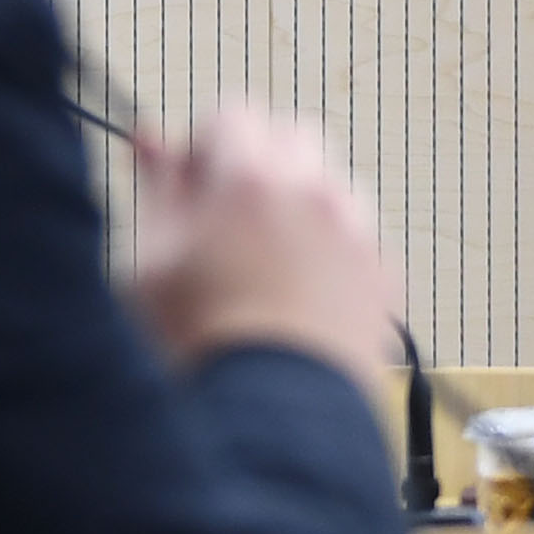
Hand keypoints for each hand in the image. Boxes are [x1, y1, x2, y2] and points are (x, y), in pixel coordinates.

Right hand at [121, 99, 396, 385]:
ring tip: (263, 264)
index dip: (203, 149)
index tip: (190, 189)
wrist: (274, 419)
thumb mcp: (150, 263)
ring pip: (330, 183)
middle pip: (288, 137)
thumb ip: (158, 189)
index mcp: (249, 178)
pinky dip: (333, 249)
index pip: (231, 113)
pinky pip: (360, 235)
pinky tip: (299, 295)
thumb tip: (151, 140)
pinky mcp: (383, 275)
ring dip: (298, 203)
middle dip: (257, 165)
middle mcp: (313, 192)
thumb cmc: (204, 348)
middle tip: (224, 221)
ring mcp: (357, 232)